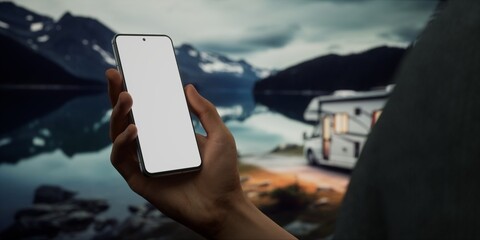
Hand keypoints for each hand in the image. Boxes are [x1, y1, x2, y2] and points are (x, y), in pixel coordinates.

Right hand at [106, 68, 295, 238]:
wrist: (223, 205)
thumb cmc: (223, 173)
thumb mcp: (220, 135)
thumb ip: (205, 111)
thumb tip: (188, 86)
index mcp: (169, 134)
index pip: (147, 108)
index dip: (133, 89)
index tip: (126, 69)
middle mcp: (153, 145)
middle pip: (127, 117)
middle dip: (117, 95)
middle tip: (115, 75)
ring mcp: (144, 162)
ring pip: (118, 135)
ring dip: (118, 115)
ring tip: (127, 98)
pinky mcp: (138, 180)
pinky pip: (121, 159)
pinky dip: (122, 143)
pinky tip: (134, 130)